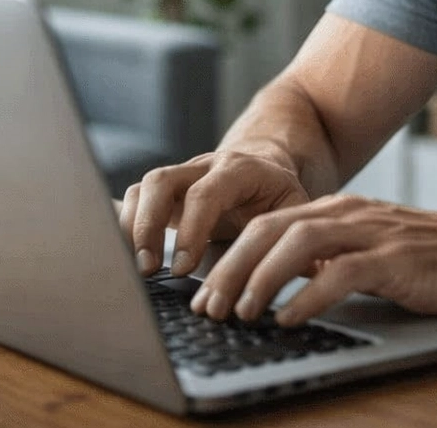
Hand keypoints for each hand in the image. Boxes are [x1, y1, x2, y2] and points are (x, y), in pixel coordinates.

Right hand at [120, 151, 310, 276]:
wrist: (264, 164)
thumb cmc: (279, 194)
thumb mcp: (295, 209)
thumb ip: (296, 237)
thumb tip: (310, 272)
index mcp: (240, 169)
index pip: (207, 193)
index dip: (192, 230)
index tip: (183, 269)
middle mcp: (204, 167)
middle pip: (162, 181)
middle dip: (150, 226)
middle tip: (150, 268)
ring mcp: (181, 176)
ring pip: (144, 187)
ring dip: (133, 228)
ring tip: (140, 268)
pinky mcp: (165, 192)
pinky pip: (135, 199)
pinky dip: (126, 225)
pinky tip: (128, 257)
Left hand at [189, 194, 436, 325]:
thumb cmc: (433, 258)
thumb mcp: (371, 250)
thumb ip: (330, 258)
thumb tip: (280, 289)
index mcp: (340, 210)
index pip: (268, 224)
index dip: (231, 256)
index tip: (205, 292)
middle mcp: (350, 214)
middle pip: (271, 229)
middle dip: (232, 268)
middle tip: (208, 307)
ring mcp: (373, 233)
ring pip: (298, 243)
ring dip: (261, 278)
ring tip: (240, 312)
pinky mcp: (396, 259)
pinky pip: (341, 272)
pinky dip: (308, 295)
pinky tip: (289, 317)